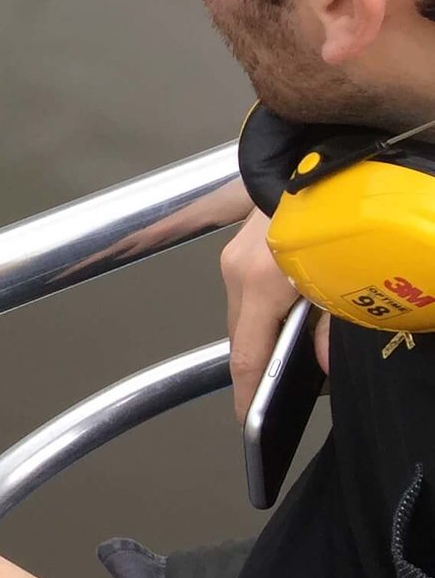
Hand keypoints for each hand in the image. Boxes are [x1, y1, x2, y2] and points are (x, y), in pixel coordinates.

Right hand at [222, 208, 327, 419]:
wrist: (321, 155)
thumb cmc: (334, 213)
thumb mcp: (342, 275)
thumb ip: (331, 325)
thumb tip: (324, 367)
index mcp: (260, 284)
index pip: (246, 355)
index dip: (246, 394)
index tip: (247, 422)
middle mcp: (236, 271)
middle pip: (239, 336)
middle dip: (255, 366)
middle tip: (274, 394)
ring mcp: (234, 256)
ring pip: (242, 312)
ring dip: (260, 335)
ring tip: (285, 355)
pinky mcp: (241, 245)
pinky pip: (244, 291)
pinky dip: (261, 312)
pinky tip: (285, 317)